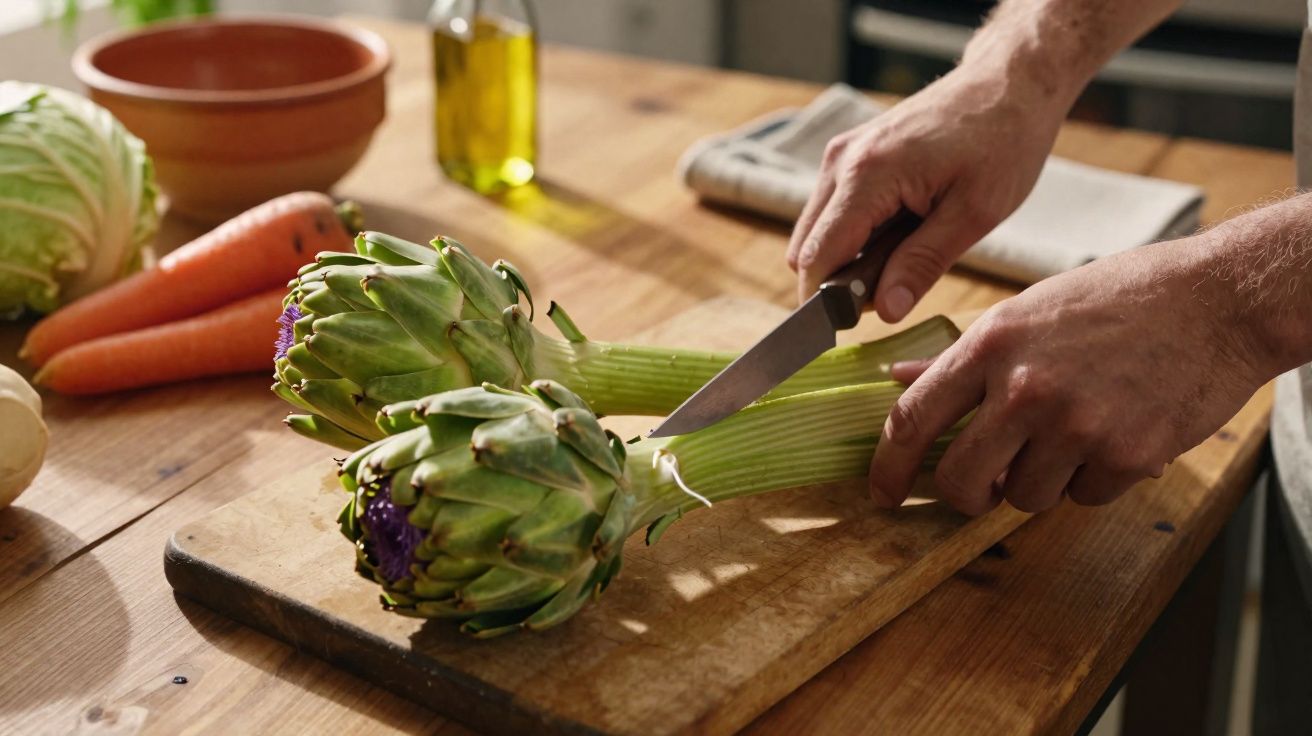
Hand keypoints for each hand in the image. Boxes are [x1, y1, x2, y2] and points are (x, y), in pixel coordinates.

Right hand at [785, 68, 1063, 320]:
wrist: (1009, 84)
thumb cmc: (1002, 142)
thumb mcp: (975, 213)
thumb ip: (922, 264)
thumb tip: (883, 311)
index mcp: (868, 175)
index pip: (818, 258)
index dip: (826, 303)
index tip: (854, 328)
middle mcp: (840, 162)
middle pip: (806, 250)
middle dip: (839, 281)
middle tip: (898, 283)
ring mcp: (840, 155)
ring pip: (814, 233)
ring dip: (847, 257)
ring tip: (906, 249)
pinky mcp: (848, 155)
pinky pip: (830, 212)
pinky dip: (854, 234)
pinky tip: (900, 228)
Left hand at [869, 234, 1273, 514]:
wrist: (1217, 301)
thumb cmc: (1120, 299)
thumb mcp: (1027, 312)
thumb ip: (962, 357)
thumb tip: (900, 380)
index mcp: (991, 346)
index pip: (912, 420)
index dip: (888, 468)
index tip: (882, 492)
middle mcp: (1025, 388)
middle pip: (959, 480)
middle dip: (964, 495)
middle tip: (980, 487)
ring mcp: (1076, 425)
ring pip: (1024, 496)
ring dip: (1039, 480)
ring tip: (1072, 433)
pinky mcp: (1126, 455)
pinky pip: (1084, 498)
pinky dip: (1093, 480)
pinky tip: (1114, 433)